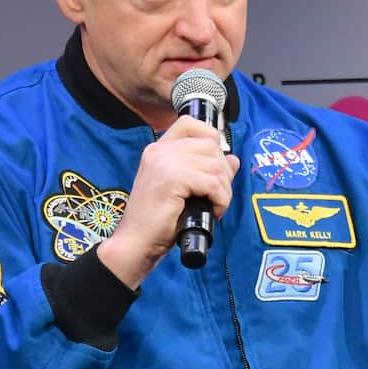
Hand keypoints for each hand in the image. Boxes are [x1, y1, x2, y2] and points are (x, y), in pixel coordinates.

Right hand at [98, 116, 238, 287]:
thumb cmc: (157, 222)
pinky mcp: (172, 179)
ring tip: (215, 206)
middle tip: (217, 195)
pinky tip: (213, 211)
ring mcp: (164, 163)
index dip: (211, 138)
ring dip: (224, 189)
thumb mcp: (184, 190)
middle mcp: (159, 151)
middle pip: (210, 145)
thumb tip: (232, 159)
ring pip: (216, 164)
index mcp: (157, 150)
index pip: (191, 124)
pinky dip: (221, 199)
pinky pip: (212, 182)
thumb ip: (205, 170)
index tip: (214, 165)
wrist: (135, 244)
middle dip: (223, 172)